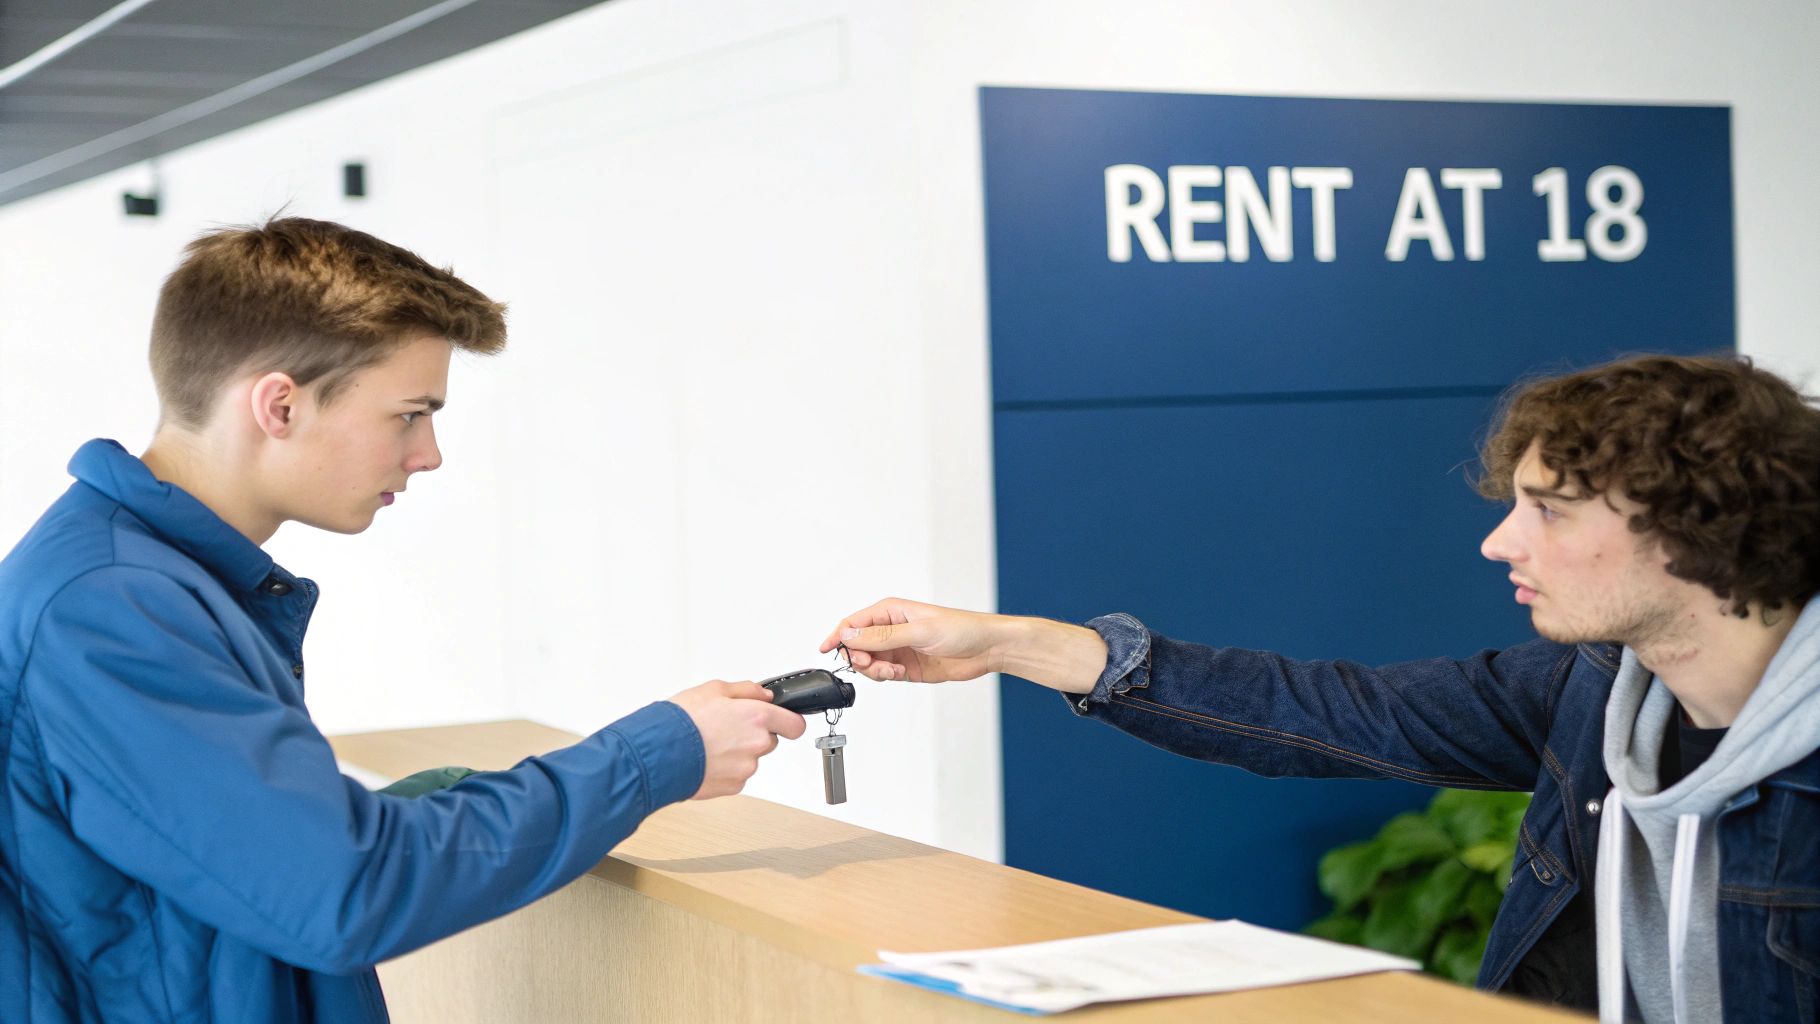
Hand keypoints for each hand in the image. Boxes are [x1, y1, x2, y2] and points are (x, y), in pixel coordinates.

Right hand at [667, 680, 805, 799]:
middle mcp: (757, 744)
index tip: (783, 721)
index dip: (788, 722)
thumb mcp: (713, 689)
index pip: (795, 725)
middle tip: (727, 728)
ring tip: (710, 744)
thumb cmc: (681, 721)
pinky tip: (706, 759)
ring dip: (737, 752)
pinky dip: (725, 769)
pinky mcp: (733, 787)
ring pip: (750, 759)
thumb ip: (746, 690)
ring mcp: (746, 768)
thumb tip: (763, 694)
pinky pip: (736, 775)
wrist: (657, 754)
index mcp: (757, 717)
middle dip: (753, 735)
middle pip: (769, 741)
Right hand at [818, 597, 1005, 682]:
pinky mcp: (905, 667)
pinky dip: (886, 677)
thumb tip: (850, 635)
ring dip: (875, 670)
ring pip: (868, 662)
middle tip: (873, 665)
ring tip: (894, 671)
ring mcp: (897, 649)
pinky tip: (901, 674)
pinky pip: (883, 674)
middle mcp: (890, 629)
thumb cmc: (961, 629)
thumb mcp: (920, 631)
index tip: (826, 649)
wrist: (986, 649)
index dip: (837, 636)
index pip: (853, 623)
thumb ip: (883, 636)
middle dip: (860, 658)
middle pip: (857, 646)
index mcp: (890, 612)